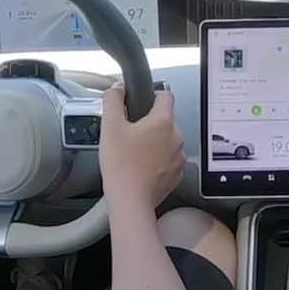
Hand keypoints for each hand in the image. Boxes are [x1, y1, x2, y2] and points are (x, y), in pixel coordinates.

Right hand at [99, 85, 183, 206]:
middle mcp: (177, 137)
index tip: (140, 103)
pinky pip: (168, 160)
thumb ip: (113, 100)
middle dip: (149, 123)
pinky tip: (141, 167)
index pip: (165, 95)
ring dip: (154, 143)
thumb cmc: (121, 165)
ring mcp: (178, 157)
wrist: (130, 200)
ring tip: (134, 152)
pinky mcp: (176, 174)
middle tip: (129, 133)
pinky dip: (157, 161)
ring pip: (167, 140)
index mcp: (164, 121)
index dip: (151, 95)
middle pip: (165, 120)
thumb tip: (118, 89)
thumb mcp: (110, 126)